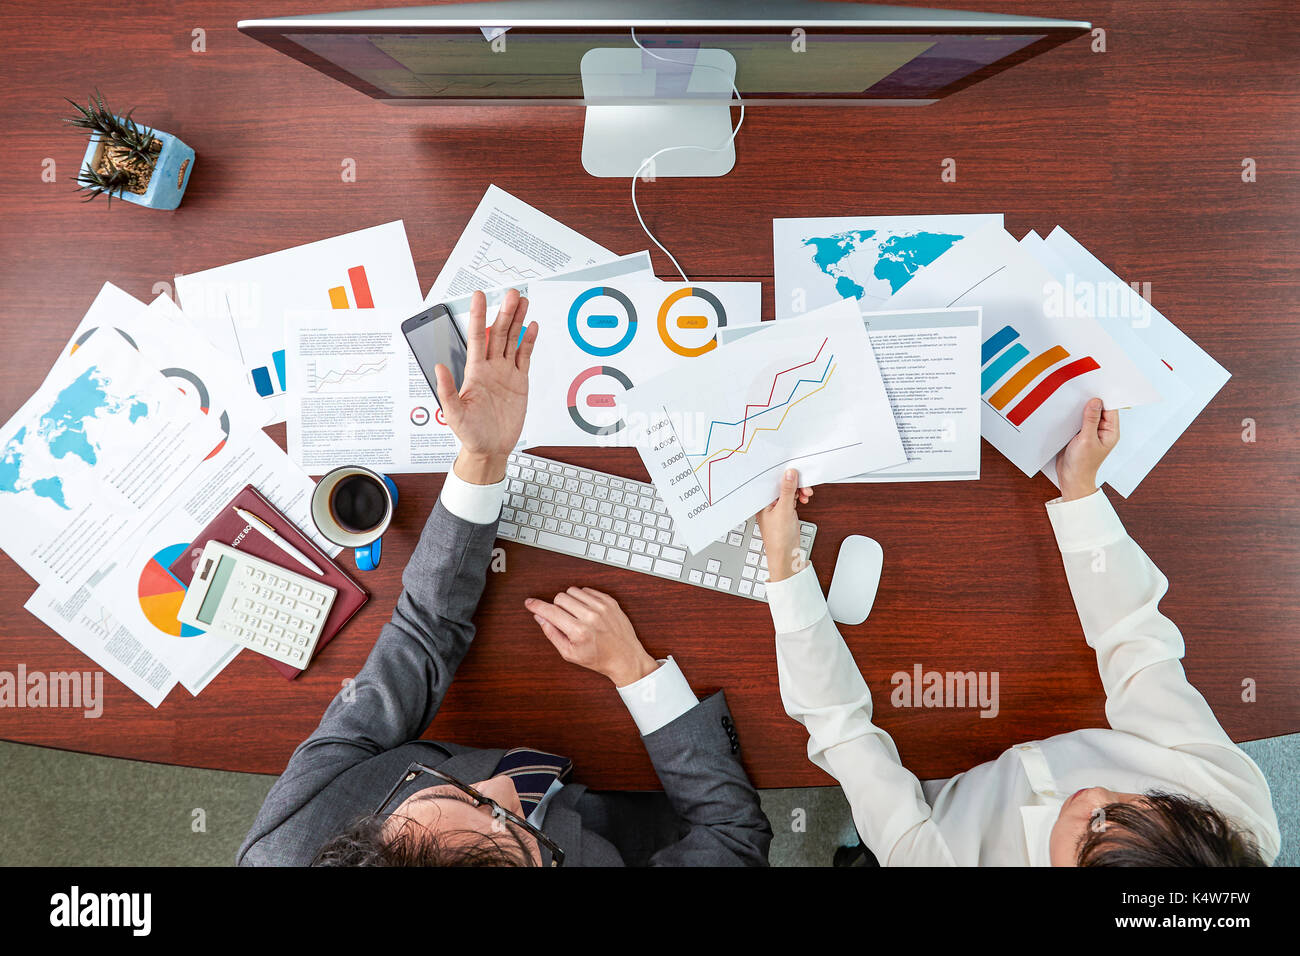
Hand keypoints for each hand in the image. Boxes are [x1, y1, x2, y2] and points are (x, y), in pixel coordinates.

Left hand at [434, 289, 536, 483]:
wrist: (490, 448)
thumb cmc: (470, 433)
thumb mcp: (454, 414)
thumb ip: (447, 390)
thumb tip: (439, 368)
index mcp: (474, 372)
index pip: (477, 337)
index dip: (479, 316)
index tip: (479, 296)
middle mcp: (490, 368)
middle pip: (498, 334)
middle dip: (505, 313)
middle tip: (511, 293)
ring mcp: (506, 373)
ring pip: (512, 340)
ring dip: (517, 321)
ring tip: (522, 301)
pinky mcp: (519, 382)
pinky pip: (525, 357)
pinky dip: (529, 341)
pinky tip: (531, 327)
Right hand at [526, 588, 657, 687]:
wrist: (625, 657)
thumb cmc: (599, 658)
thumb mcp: (570, 653)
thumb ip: (552, 633)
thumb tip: (540, 617)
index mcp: (579, 632)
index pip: (550, 612)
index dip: (536, 606)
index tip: (529, 603)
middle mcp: (591, 617)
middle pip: (560, 598)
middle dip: (557, 607)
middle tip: (564, 619)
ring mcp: (602, 607)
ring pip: (573, 591)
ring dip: (570, 601)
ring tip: (577, 615)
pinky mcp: (609, 601)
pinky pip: (587, 590)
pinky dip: (583, 598)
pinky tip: (587, 611)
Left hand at [755, 469, 813, 583]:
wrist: (786, 556)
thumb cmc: (779, 538)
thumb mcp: (784, 510)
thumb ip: (787, 491)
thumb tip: (789, 474)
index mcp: (762, 502)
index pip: (772, 482)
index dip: (784, 476)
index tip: (796, 472)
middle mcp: (768, 504)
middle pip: (782, 486)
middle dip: (795, 485)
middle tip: (805, 487)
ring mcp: (777, 508)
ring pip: (789, 492)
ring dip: (799, 491)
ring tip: (806, 495)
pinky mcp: (786, 512)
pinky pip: (793, 499)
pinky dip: (799, 498)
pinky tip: (804, 500)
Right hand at [1055, 398, 1119, 500]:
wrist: (1071, 478)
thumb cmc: (1082, 464)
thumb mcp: (1086, 439)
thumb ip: (1091, 419)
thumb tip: (1095, 401)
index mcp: (1111, 432)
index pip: (1110, 409)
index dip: (1103, 398)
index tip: (1095, 388)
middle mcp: (1103, 430)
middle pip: (1099, 409)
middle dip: (1091, 401)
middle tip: (1082, 391)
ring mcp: (1092, 432)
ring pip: (1088, 414)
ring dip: (1081, 408)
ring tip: (1073, 400)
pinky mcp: (1081, 434)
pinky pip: (1079, 420)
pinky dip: (1074, 415)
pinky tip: (1068, 412)